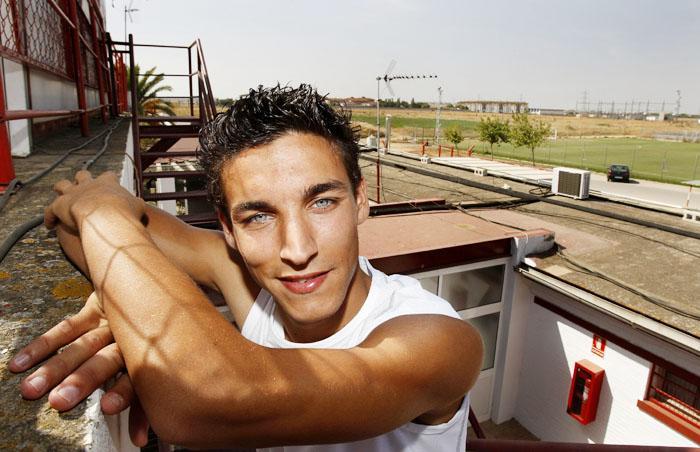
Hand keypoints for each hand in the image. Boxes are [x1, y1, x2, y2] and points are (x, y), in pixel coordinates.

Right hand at [9, 292, 150, 445]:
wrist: (157, 293)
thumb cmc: (157, 341)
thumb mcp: (157, 369)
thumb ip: (147, 405)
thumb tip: (139, 441)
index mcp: (149, 356)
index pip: (138, 379)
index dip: (125, 397)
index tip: (108, 409)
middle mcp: (130, 338)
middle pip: (106, 361)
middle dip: (83, 381)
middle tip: (60, 401)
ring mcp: (112, 322)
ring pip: (83, 346)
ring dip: (57, 367)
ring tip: (32, 388)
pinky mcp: (97, 308)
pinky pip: (67, 327)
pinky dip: (44, 345)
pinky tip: (21, 363)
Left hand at [44, 170, 144, 231]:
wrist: (106, 217)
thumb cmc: (124, 212)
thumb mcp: (137, 206)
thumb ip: (136, 203)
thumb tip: (139, 204)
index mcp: (107, 183)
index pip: (108, 176)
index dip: (109, 179)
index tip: (111, 182)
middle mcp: (88, 184)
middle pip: (83, 175)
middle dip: (82, 179)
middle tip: (83, 185)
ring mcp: (72, 194)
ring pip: (62, 185)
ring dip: (61, 189)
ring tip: (60, 195)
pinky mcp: (59, 206)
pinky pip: (50, 211)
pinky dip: (49, 217)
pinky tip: (49, 224)